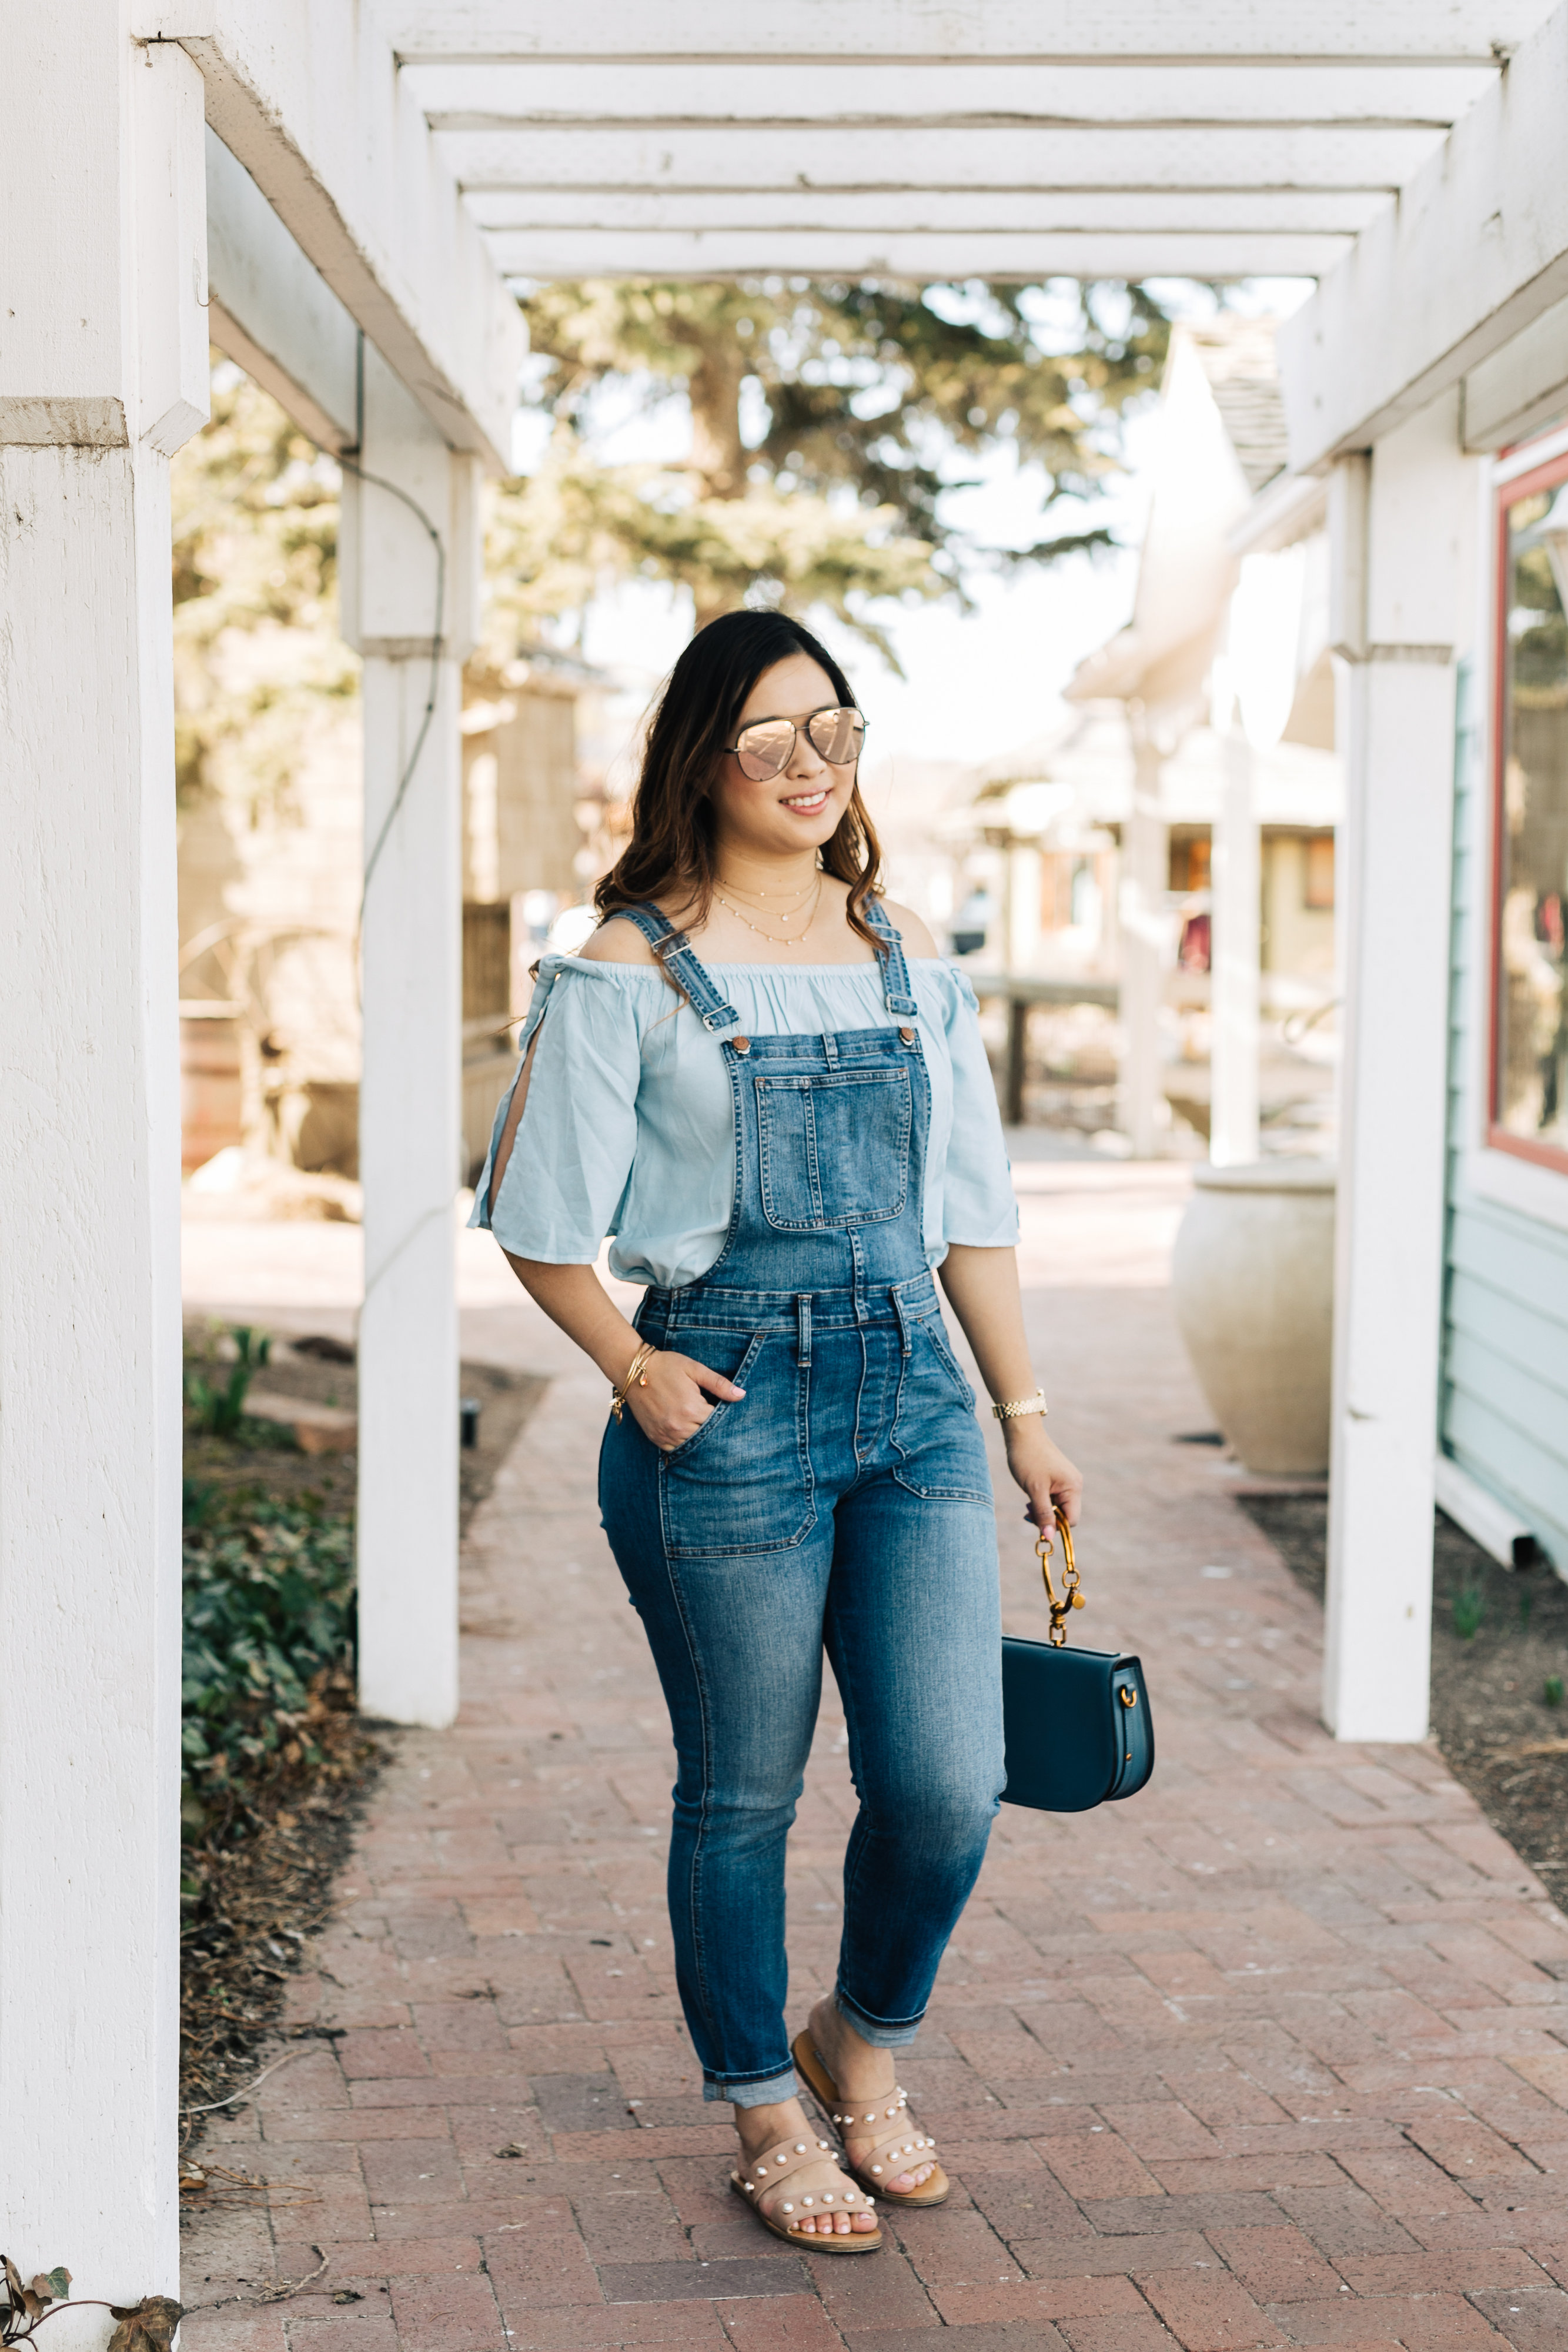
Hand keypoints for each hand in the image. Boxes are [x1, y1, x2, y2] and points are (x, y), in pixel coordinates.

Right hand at [625, 1350, 746, 1452]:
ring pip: (692, 1446)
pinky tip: (688, 1434)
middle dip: (713, 1430)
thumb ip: (719, 1384)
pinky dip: (683, 1444)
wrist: (633, 1370)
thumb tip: (742, 1395)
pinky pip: (674, 1449)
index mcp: (692, 1408)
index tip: (725, 1412)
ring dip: (699, 1439)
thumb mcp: (695, 1369)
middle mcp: (679, 1425)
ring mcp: (665, 1433)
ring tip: (702, 1427)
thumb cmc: (666, 1366)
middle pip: (706, 1437)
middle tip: (716, 1422)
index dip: (724, 1418)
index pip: (718, 1422)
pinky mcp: (655, 1437)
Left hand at [1001, 1416, 1082, 1540]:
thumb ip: (1043, 1514)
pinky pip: (1053, 1497)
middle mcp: (1074, 1485)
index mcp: (1073, 1487)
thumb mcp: (1035, 1490)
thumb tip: (1050, 1537)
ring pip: (1057, 1506)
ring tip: (1028, 1501)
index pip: (1071, 1520)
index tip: (1036, 1522)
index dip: (1055, 1525)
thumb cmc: (1028, 1459)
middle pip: (1065, 1514)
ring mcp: (1066, 1481)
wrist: (1022, 1433)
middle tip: (1027, 1511)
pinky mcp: (1058, 1478)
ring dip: (1042, 1509)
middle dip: (1047, 1517)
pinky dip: (1042, 1500)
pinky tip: (1031, 1494)